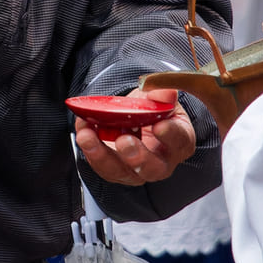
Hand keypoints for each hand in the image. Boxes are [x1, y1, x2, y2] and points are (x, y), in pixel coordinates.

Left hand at [76, 87, 197, 186]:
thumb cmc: (153, 110)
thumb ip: (161, 94)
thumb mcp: (160, 97)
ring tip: (88, 135)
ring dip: (101, 154)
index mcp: (179, 141)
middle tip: (123, 141)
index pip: (179, 140)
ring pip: (121, 171)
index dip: (170, 134)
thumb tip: (164, 92)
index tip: (160, 126)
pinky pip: (102, 166)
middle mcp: (161, 162)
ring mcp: (137, 170)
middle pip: (152, 168)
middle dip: (136, 156)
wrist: (138, 117)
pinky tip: (83, 131)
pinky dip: (90, 148)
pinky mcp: (115, 171)